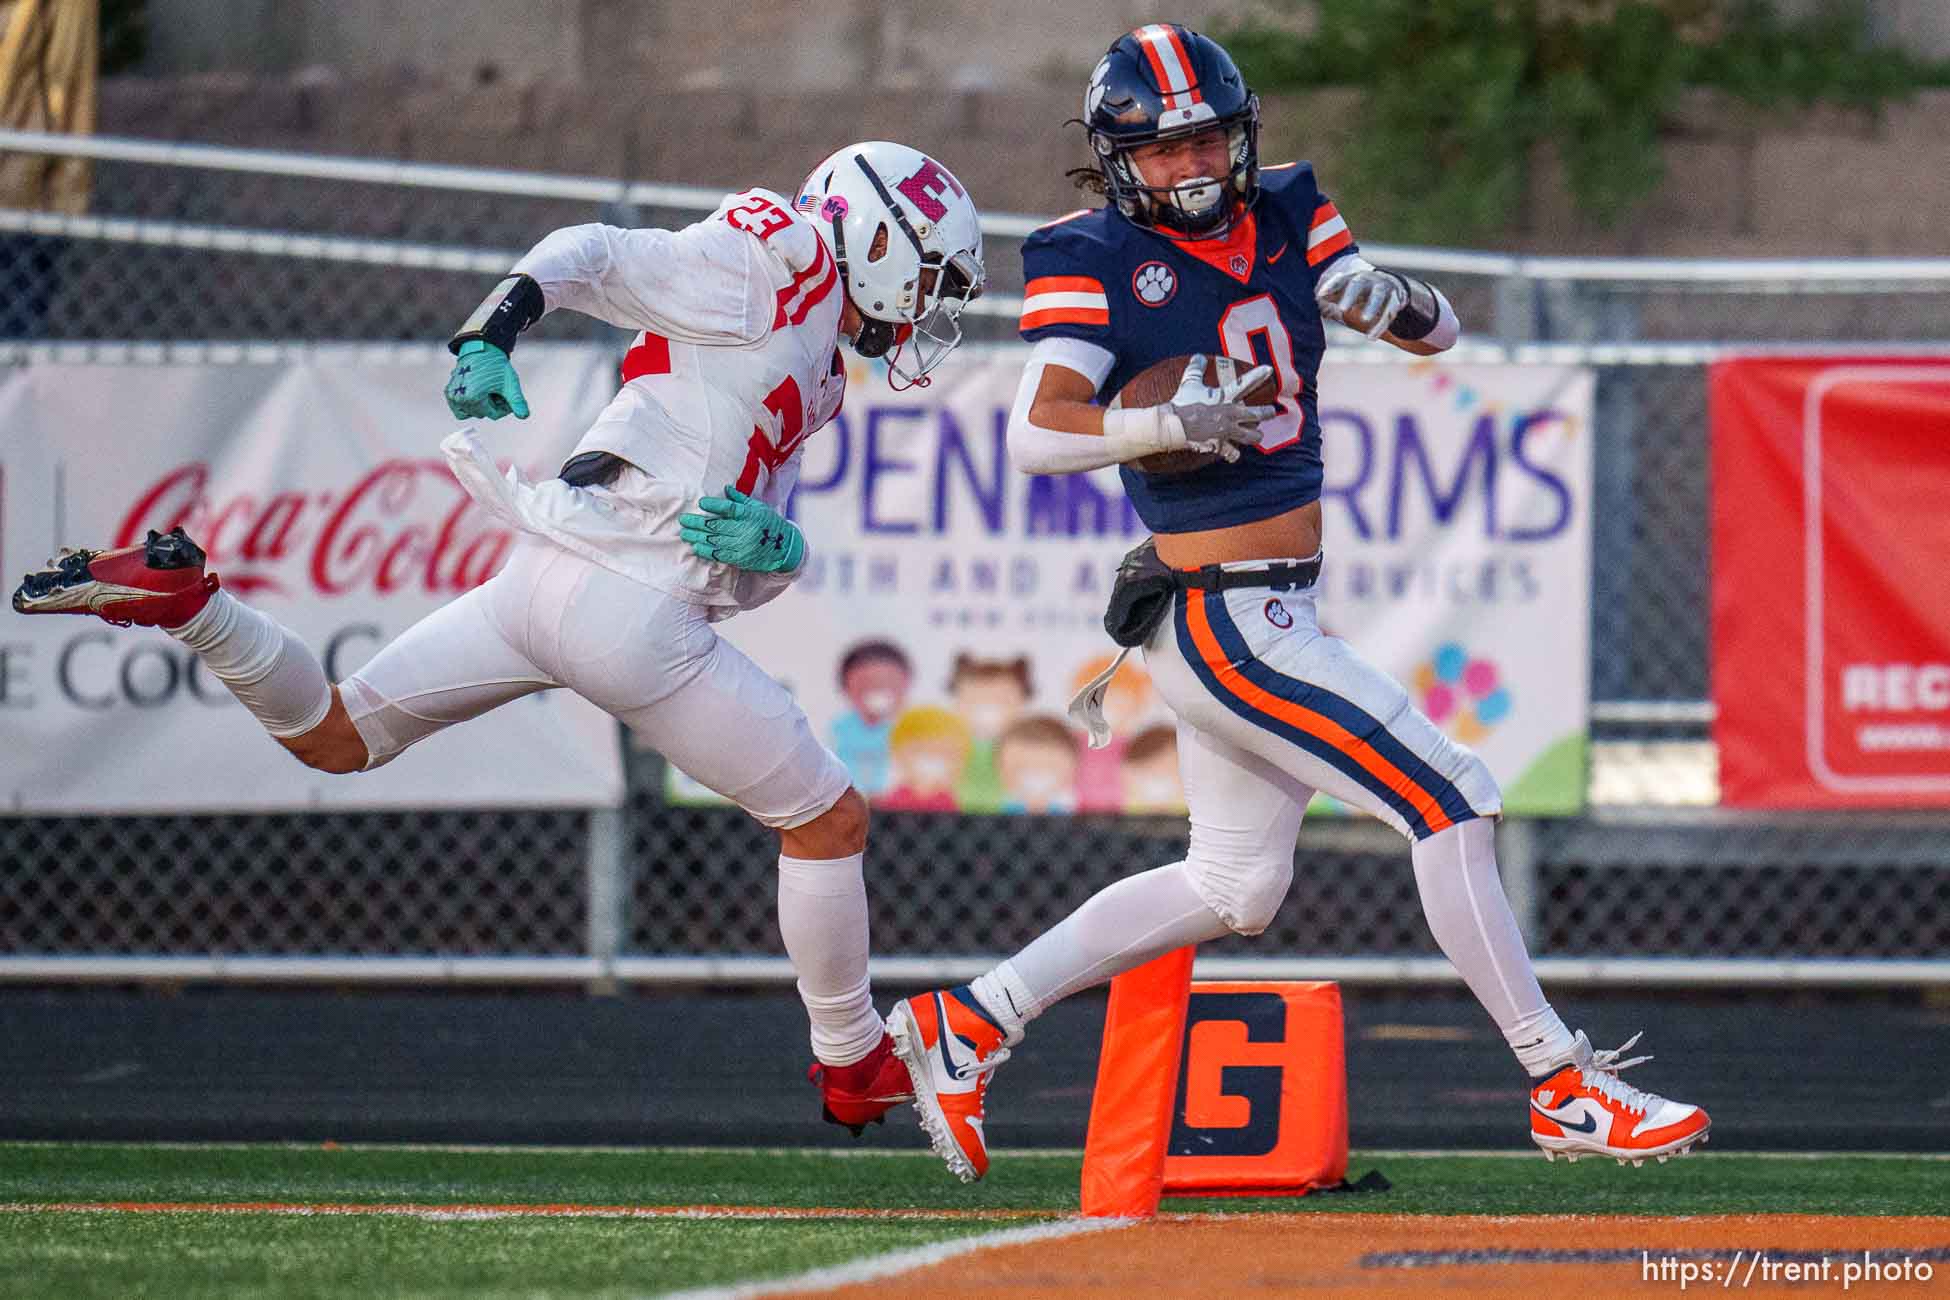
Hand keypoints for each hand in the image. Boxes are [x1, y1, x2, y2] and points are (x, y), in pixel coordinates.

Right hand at [444, 339, 529, 419]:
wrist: (481, 348)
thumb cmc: (496, 366)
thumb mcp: (510, 384)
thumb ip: (517, 402)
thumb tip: (524, 416)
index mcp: (473, 398)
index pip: (493, 415)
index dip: (503, 406)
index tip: (506, 394)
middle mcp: (459, 398)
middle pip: (481, 414)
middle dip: (491, 404)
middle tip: (496, 388)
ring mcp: (452, 395)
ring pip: (470, 412)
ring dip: (480, 404)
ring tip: (486, 390)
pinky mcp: (448, 391)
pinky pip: (459, 407)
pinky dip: (469, 403)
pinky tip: (477, 391)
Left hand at [679, 486, 804, 572]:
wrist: (783, 548)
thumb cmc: (769, 523)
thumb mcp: (758, 508)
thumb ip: (741, 499)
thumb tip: (726, 488)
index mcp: (750, 515)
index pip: (730, 508)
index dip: (715, 506)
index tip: (701, 502)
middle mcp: (745, 530)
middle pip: (717, 525)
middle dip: (697, 523)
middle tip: (683, 520)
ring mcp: (742, 545)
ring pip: (715, 540)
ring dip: (697, 537)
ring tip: (685, 533)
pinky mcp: (740, 558)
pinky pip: (720, 554)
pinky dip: (707, 551)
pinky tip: (697, 547)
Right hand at [1164, 354, 1277, 461]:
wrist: (1175, 426)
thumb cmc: (1183, 404)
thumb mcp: (1189, 383)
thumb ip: (1196, 369)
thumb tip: (1198, 357)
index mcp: (1225, 397)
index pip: (1245, 383)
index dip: (1259, 375)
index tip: (1269, 370)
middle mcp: (1231, 415)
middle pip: (1257, 414)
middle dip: (1267, 413)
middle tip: (1271, 412)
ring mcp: (1227, 431)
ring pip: (1251, 436)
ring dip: (1256, 435)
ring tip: (1258, 435)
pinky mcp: (1220, 445)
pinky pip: (1232, 453)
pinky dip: (1232, 454)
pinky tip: (1233, 455)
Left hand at [1315, 259, 1406, 339]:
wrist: (1392, 284)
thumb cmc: (1362, 290)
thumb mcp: (1347, 290)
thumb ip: (1333, 293)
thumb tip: (1317, 298)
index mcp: (1354, 277)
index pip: (1341, 279)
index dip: (1331, 285)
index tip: (1320, 295)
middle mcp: (1369, 279)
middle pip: (1358, 284)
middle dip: (1350, 296)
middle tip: (1342, 309)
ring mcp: (1384, 288)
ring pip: (1378, 296)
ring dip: (1372, 307)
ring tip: (1363, 320)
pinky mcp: (1396, 300)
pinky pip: (1389, 313)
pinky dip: (1380, 325)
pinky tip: (1371, 337)